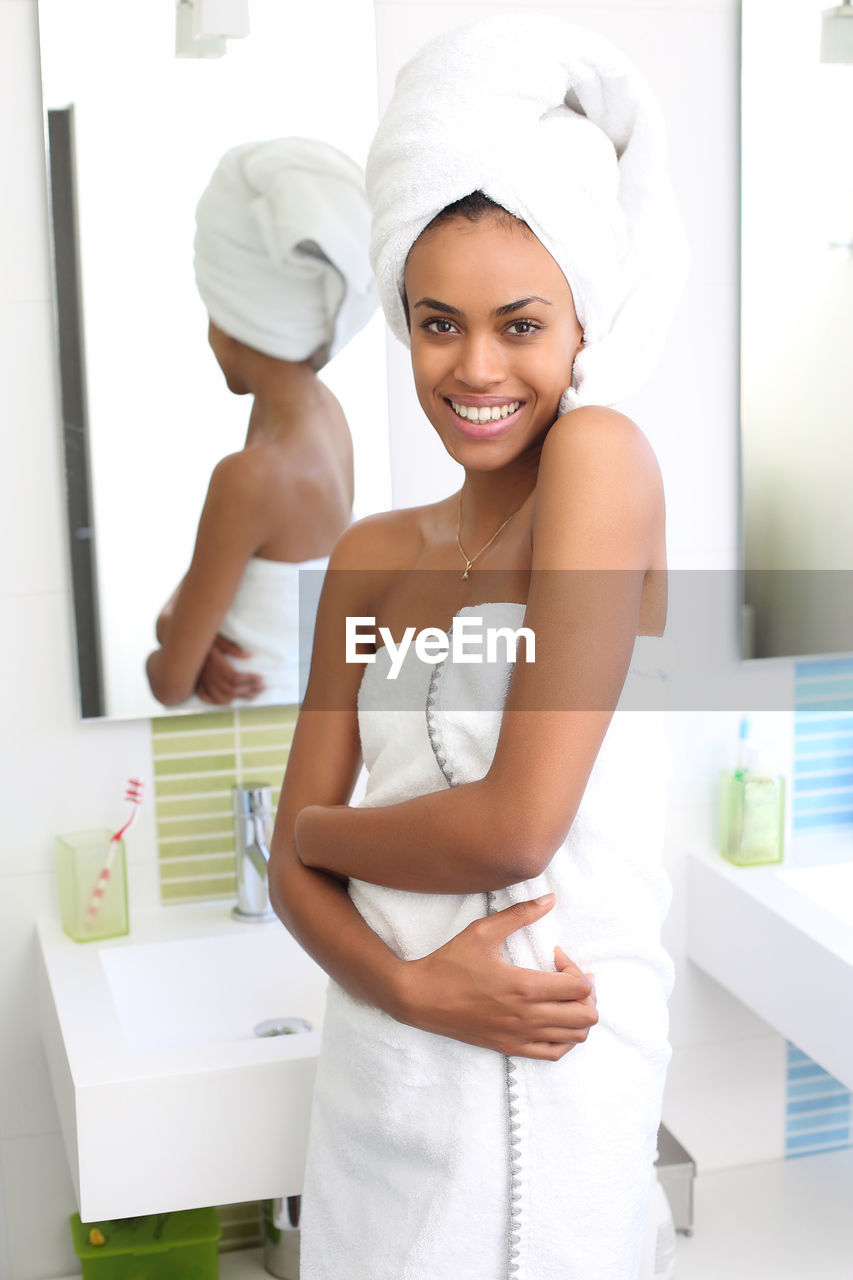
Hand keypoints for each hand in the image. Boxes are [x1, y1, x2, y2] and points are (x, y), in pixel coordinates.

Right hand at [195, 635, 264, 704]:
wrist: (182, 645)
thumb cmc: (201, 640)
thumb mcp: (217, 639)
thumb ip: (232, 648)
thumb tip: (248, 656)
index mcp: (215, 664)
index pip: (236, 677)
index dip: (250, 679)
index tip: (260, 678)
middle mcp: (209, 676)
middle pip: (232, 689)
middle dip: (249, 689)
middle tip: (262, 688)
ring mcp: (202, 682)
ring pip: (222, 696)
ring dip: (238, 697)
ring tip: (252, 695)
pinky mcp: (196, 684)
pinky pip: (207, 697)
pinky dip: (219, 701)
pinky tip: (229, 701)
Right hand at [392, 895, 597, 1060]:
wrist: (419, 998)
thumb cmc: (449, 963)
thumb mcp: (482, 931)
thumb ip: (520, 914)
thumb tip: (550, 899)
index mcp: (524, 987)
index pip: (579, 988)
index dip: (577, 968)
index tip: (555, 955)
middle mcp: (527, 1017)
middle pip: (586, 1016)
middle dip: (586, 993)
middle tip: (567, 976)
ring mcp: (520, 1037)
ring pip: (576, 1037)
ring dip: (578, 1014)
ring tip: (562, 996)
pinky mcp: (511, 1049)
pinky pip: (555, 1054)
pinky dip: (564, 1037)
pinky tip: (552, 1018)